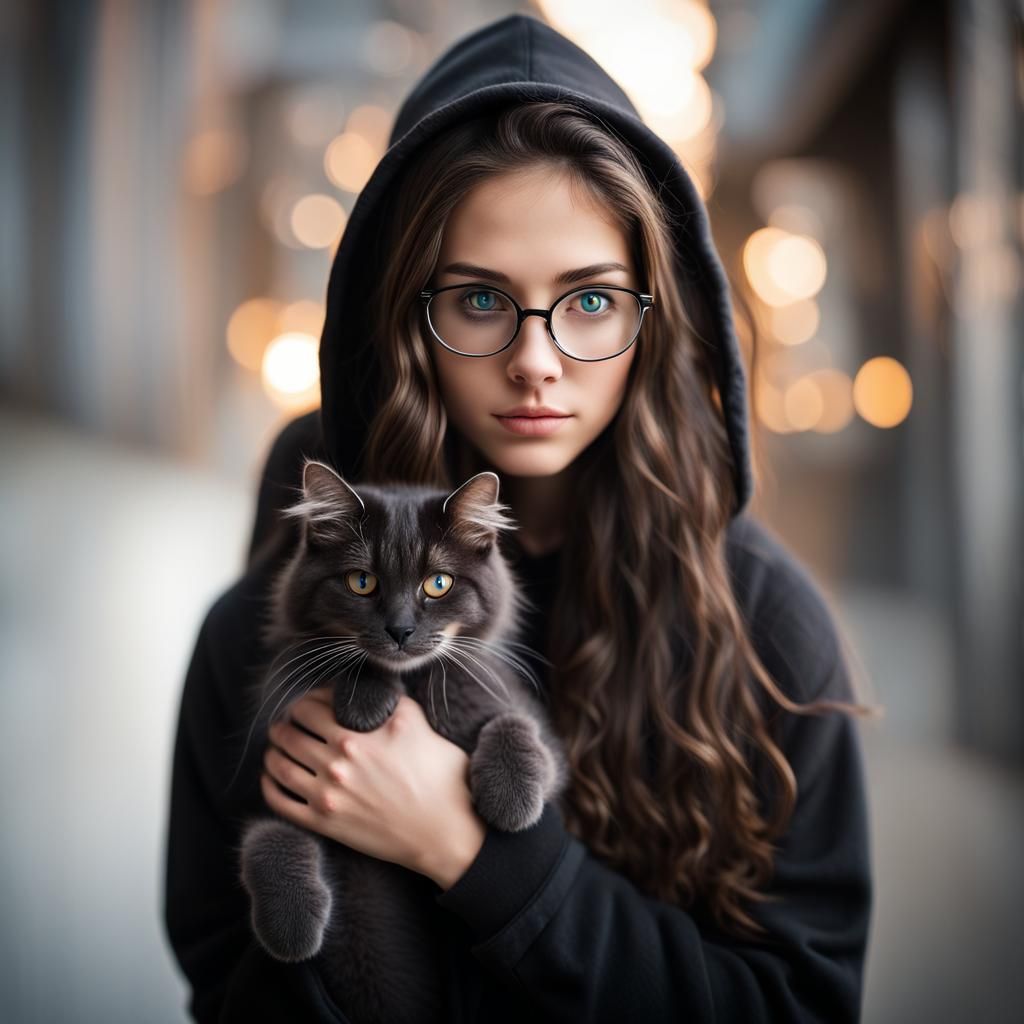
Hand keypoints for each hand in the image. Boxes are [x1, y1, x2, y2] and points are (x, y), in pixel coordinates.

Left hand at [261, 687, 485, 888]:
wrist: (444, 831)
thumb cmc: (438, 775)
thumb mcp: (416, 724)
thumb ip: (387, 701)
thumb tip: (368, 687)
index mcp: (356, 736)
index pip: (309, 707)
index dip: (305, 702)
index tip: (310, 704)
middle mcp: (336, 763)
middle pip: (289, 734)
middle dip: (284, 724)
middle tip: (287, 723)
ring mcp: (328, 796)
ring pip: (279, 765)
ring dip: (273, 751)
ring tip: (276, 747)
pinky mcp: (325, 824)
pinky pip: (280, 802)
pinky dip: (269, 786)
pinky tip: (272, 778)